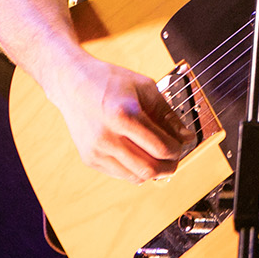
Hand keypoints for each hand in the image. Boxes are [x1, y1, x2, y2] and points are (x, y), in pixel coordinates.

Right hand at [50, 54, 193, 184]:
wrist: (71, 82)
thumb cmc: (110, 81)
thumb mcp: (145, 87)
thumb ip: (167, 114)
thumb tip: (186, 137)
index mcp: (124, 114)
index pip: (160, 147)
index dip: (177, 150)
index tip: (182, 145)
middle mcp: (107, 136)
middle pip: (149, 168)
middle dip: (169, 167)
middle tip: (175, 160)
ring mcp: (96, 150)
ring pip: (135, 176)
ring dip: (153, 172)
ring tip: (160, 159)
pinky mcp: (89, 158)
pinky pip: (120, 174)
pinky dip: (135, 169)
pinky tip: (140, 155)